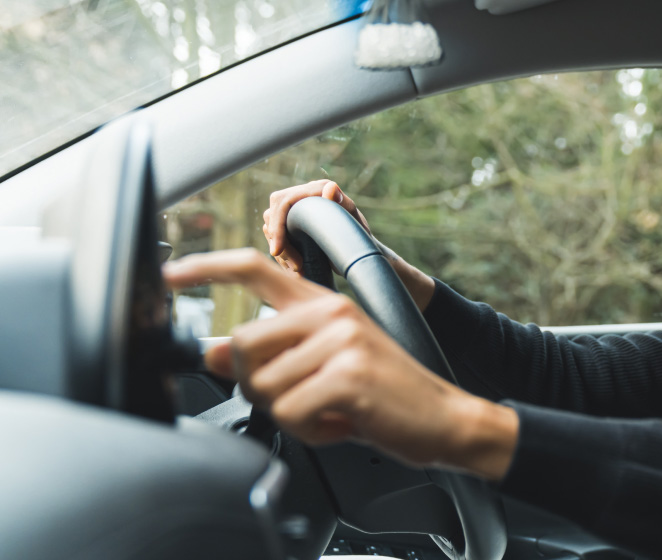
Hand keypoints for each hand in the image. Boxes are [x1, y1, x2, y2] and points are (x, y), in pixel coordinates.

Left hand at [163, 248, 517, 479]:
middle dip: (259, 386)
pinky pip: (291, 412)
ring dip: (290, 414)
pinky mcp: (348, 374)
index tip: (171, 275)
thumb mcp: (325, 369)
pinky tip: (342, 423)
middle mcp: (331, 312)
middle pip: (245, 344)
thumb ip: (272, 355)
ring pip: (265, 386)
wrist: (445, 419)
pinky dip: (311, 431)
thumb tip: (212, 352)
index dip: (207, 268)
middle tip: (299, 401)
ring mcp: (341, 340)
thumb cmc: (386, 396)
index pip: (255, 269)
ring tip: (329, 412)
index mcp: (324, 304)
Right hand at [262, 180, 436, 310]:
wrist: (361, 253)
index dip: (277, 226)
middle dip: (279, 243)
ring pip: (270, 228)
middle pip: (272, 215)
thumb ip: (344, 205)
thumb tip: (331, 188)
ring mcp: (295, 211)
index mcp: (317, 189)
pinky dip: (283, 256)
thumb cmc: (360, 238)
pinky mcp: (291, 226)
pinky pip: (276, 238)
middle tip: (295, 267)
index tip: (277, 251)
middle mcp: (303, 195)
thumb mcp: (354, 223)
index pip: (283, 202)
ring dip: (282, 253)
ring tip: (299, 271)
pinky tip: (296, 270)